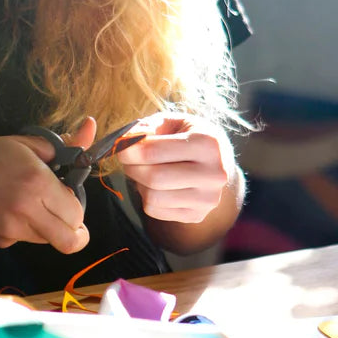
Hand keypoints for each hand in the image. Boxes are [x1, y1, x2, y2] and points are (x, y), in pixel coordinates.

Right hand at [0, 118, 96, 253]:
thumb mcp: (22, 144)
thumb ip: (61, 144)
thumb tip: (90, 128)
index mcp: (36, 184)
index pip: (77, 213)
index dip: (77, 205)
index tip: (68, 194)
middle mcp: (27, 211)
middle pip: (70, 241)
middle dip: (76, 232)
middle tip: (68, 217)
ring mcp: (12, 231)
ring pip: (48, 240)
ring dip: (49, 227)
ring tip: (29, 204)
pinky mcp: (0, 241)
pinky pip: (24, 239)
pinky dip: (24, 228)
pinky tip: (6, 208)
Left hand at [118, 112, 235, 223]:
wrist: (217, 162)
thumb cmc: (188, 137)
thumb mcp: (172, 122)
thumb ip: (147, 127)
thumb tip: (125, 140)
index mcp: (207, 144)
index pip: (153, 152)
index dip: (128, 150)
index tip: (121, 146)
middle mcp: (213, 174)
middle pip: (153, 178)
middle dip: (131, 167)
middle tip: (128, 160)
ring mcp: (207, 198)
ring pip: (153, 197)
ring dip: (138, 183)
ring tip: (144, 171)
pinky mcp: (197, 215)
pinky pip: (155, 210)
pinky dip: (146, 197)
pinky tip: (155, 185)